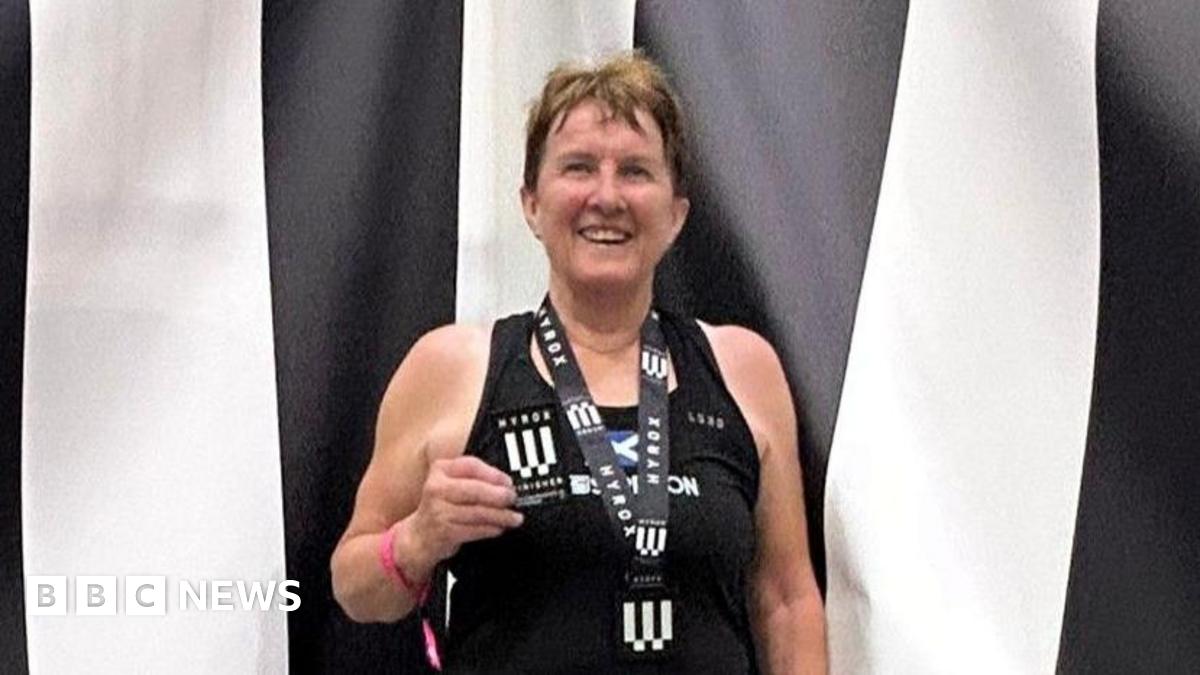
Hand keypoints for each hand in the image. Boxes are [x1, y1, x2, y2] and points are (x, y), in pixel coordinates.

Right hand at [400, 456, 522, 572]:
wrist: (419, 536)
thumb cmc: (442, 507)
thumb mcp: (451, 484)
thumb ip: (474, 479)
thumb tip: (506, 484)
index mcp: (440, 470)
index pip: (471, 466)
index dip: (493, 474)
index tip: (508, 482)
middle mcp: (436, 488)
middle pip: (475, 490)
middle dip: (499, 495)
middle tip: (513, 498)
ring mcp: (439, 511)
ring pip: (478, 512)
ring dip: (501, 515)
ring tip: (514, 518)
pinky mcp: (444, 532)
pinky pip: (475, 530)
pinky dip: (491, 529)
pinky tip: (499, 528)